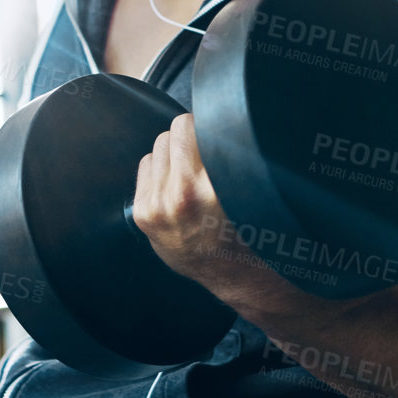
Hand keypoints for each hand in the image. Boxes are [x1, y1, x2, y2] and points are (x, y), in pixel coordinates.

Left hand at [131, 114, 306, 314]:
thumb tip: (221, 119)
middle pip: (175, 129)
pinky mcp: (143, 214)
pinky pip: (146, 164)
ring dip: (174, 153)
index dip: (208, 126)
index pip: (196, 126)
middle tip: (206, 155)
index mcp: (212, 189)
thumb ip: (233, 159)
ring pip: (159, 144)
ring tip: (193, 174)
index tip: (217, 134)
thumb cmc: (253, 233)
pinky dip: (160, 170)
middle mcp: (181, 196)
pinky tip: (177, 186)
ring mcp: (158, 206)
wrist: (236, 278)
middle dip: (191, 137)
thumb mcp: (252, 191)